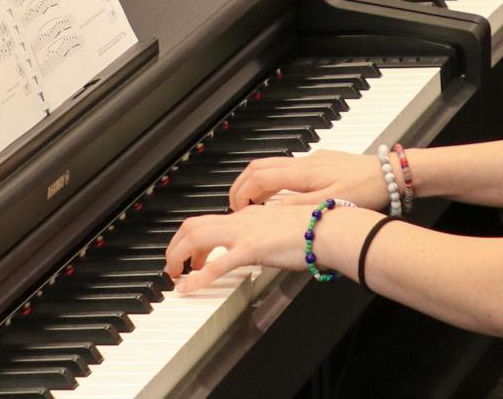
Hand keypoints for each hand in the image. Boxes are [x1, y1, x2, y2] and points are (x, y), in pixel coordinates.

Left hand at [165, 202, 347, 293]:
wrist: (330, 229)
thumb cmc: (315, 231)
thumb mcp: (281, 231)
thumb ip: (266, 237)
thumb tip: (260, 249)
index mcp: (249, 215)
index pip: (210, 221)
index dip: (191, 239)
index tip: (190, 257)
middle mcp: (242, 219)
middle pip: (193, 224)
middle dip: (175, 245)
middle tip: (172, 266)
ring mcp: (245, 233)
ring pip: (197, 236)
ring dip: (179, 255)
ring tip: (174, 275)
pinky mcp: (252, 249)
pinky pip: (218, 263)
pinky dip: (199, 276)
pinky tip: (189, 287)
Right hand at [229, 149, 390, 211]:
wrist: (390, 174)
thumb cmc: (366, 189)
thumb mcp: (330, 204)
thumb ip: (297, 207)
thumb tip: (268, 211)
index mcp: (303, 173)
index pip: (259, 177)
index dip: (242, 193)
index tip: (236, 209)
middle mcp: (304, 162)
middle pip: (259, 166)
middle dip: (242, 185)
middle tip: (236, 205)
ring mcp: (312, 160)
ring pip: (272, 165)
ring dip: (257, 182)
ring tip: (252, 204)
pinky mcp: (321, 162)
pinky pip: (287, 168)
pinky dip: (273, 181)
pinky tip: (279, 196)